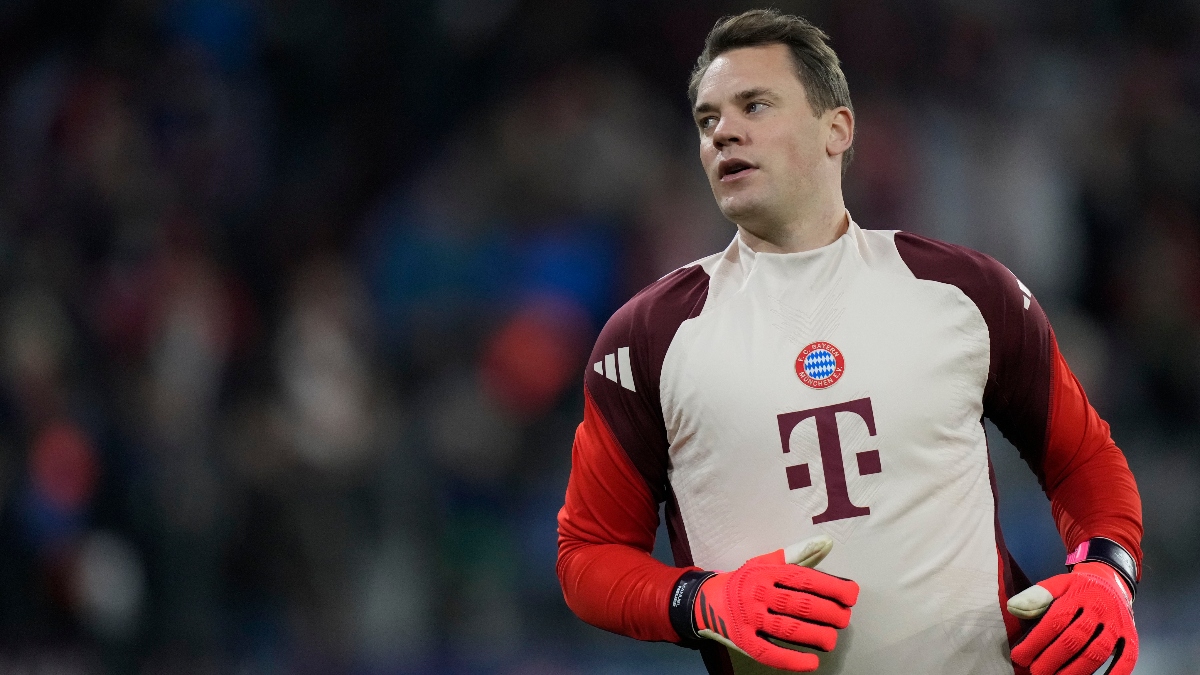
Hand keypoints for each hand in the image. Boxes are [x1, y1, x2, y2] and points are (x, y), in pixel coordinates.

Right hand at [693, 535, 858, 671]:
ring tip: (832, 639)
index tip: (851, 595)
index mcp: (766, 572)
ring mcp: (749, 618)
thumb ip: (799, 554)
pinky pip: (769, 653)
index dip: (831, 587)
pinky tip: (812, 662)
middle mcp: (757, 593)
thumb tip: (827, 542)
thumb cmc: (746, 581)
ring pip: (788, 629)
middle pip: (799, 605)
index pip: (804, 578)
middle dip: (828, 613)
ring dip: (815, 636)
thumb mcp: (766, 562)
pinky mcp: (744, 640)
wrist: (707, 600)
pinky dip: (792, 659)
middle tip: (844, 619)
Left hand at [1008, 562, 1136, 674]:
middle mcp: (1099, 609)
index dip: (1036, 641)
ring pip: (1097, 651)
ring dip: (1077, 669)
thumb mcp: (1057, 584)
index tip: (1020, 657)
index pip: (1055, 621)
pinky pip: (1127, 656)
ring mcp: (1116, 623)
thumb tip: (1012, 607)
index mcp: (1077, 595)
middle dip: (1053, 659)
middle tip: (1036, 671)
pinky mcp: (1130, 635)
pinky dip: (1116, 672)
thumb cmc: (1077, 588)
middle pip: (1075, 639)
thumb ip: (1036, 596)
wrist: (1110, 580)